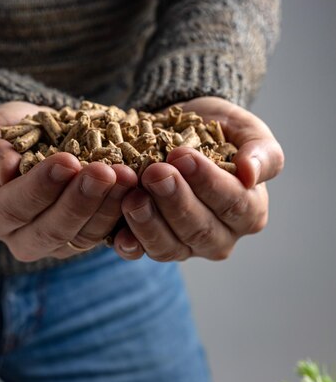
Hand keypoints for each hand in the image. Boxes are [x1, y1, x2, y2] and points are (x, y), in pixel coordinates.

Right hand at [0, 101, 136, 261]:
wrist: (39, 137)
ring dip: (108, 205)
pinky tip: (137, 188)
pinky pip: (108, 235)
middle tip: (106, 171)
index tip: (67, 160)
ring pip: (84, 236)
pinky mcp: (87, 239)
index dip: (40, 186)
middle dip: (81, 200)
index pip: (12, 207)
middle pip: (51, 231)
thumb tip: (4, 170)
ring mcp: (57, 244)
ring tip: (127, 174)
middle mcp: (20, 238)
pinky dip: (123, 211)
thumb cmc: (6, 134)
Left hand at [114, 97, 284, 261]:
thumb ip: (261, 152)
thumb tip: (252, 175)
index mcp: (249, 210)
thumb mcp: (246, 130)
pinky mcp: (153, 244)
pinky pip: (142, 252)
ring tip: (133, 196)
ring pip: (170, 247)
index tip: (182, 156)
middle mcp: (220, 236)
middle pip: (199, 229)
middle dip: (175, 201)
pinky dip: (130, 244)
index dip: (208, 182)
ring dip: (149, 223)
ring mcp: (185, 245)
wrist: (179, 129)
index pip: (233, 203)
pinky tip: (119, 233)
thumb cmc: (219, 130)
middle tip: (155, 172)